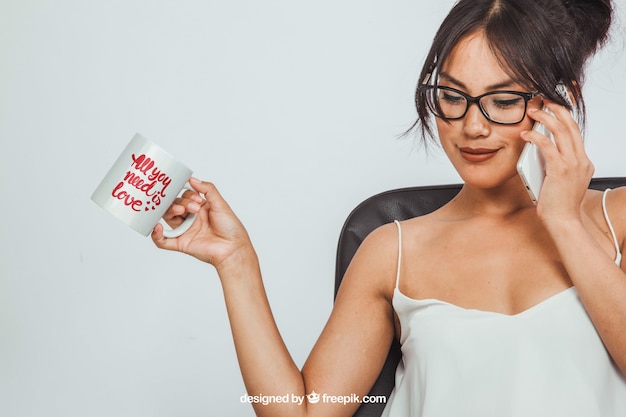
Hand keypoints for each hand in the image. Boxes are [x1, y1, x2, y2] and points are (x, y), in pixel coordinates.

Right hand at [151, 178, 255, 271]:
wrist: (233, 248)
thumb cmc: (230, 228)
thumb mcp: (221, 204)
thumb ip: (208, 189)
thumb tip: (192, 179)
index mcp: (200, 208)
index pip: (184, 196)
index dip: (188, 194)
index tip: (196, 197)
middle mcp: (191, 218)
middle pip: (174, 205)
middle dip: (181, 202)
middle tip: (194, 207)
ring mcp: (185, 231)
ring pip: (168, 218)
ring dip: (171, 211)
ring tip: (182, 211)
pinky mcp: (181, 244)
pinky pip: (163, 241)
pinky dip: (156, 235)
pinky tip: (158, 227)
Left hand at [521, 100, 593, 222]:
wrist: (563, 223)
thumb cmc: (557, 206)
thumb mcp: (559, 181)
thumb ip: (554, 165)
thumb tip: (538, 151)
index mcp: (583, 162)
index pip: (576, 133)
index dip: (565, 117)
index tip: (554, 108)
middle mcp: (581, 160)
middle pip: (571, 126)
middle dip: (557, 110)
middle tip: (544, 101)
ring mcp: (572, 164)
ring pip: (561, 131)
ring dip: (545, 118)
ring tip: (533, 111)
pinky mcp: (560, 170)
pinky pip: (547, 146)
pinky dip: (535, 137)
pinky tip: (525, 134)